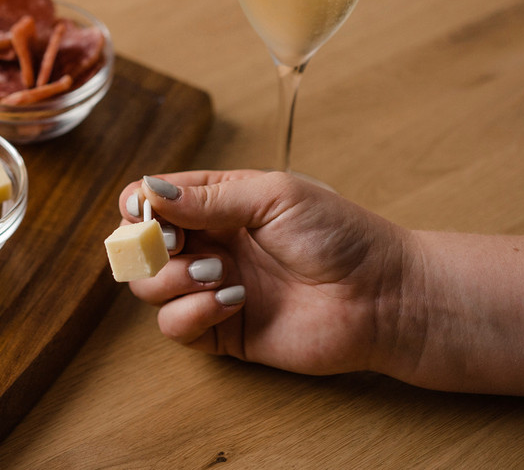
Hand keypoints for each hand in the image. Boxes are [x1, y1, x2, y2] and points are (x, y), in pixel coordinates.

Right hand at [120, 171, 412, 375]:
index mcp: (218, 203)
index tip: (145, 212)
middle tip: (176, 246)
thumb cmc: (341, 236)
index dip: (139, 205)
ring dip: (171, 279)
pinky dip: (191, 313)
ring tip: (217, 273)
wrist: (383, 296)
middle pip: (140, 245)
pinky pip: (175, 326)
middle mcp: (209, 244)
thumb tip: (149, 191)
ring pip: (149, 287)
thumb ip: (208, 197)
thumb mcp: (272, 197)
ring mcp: (212, 288)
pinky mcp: (222, 331)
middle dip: (146, 246)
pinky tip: (231, 300)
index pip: (153, 200)